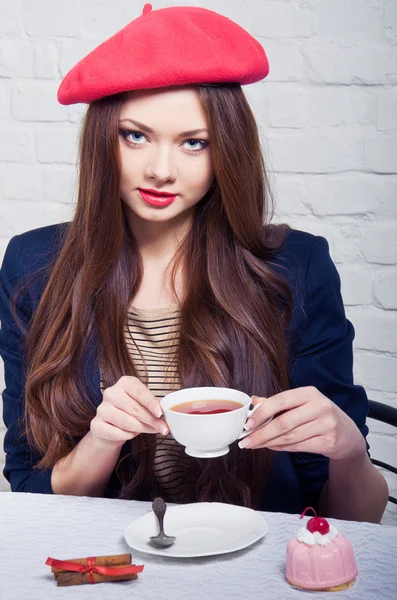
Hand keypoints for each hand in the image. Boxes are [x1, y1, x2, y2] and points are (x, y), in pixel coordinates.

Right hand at [90, 376, 168, 448]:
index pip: (139, 391)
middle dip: (151, 420)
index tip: (160, 413)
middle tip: (163, 428)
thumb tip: (167, 412)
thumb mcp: (143, 404)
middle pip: (134, 409)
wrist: (110, 427)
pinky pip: (116, 433)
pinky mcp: (96, 424)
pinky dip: (128, 435)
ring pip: (127, 422)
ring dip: (142, 429)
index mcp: (124, 383)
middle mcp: (111, 393)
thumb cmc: (131, 412)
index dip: (151, 403)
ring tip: (151, 431)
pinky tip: (132, 434)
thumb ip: (154, 406)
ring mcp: (101, 408)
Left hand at [238, 386, 365, 460]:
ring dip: (269, 442)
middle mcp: (320, 406)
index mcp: (309, 393)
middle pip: (284, 422)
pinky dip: (281, 448)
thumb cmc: (319, 416)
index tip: (248, 423)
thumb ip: (278, 403)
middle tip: (246, 441)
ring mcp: (326, 424)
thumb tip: (253, 402)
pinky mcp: (329, 441)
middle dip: (261, 433)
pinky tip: (271, 447)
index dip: (262, 412)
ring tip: (255, 444)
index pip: (280, 400)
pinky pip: (298, 447)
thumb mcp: (301, 404)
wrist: (348, 435)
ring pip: (290, 436)